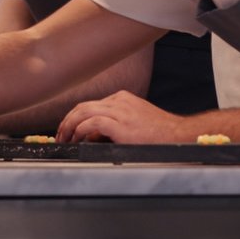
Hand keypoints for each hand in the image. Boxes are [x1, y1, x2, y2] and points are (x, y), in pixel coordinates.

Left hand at [59, 91, 186, 142]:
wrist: (178, 136)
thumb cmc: (159, 133)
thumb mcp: (133, 123)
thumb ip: (111, 125)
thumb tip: (90, 136)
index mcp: (122, 99)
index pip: (90, 105)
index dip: (74, 118)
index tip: (67, 130)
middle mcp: (120, 102)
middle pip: (82, 106)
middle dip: (66, 121)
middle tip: (60, 136)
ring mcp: (121, 112)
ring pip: (84, 112)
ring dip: (69, 126)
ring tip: (64, 139)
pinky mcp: (121, 125)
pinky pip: (93, 123)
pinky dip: (81, 131)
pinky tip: (78, 139)